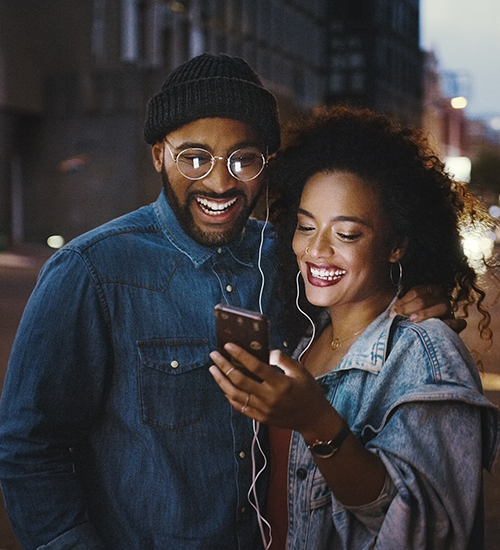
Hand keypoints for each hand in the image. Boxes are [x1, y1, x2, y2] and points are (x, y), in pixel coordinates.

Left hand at [209, 345, 334, 436]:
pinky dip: (230, 397)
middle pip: (240, 380)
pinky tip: (224, 386)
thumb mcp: (301, 371)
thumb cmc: (308, 391)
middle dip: (224, 366)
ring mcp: (264, 410)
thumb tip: (266, 352)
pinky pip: (241, 407)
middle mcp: (270, 397)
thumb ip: (283, 359)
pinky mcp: (261, 418)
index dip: (240, 355)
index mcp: (281, 383)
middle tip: (214, 355)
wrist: (314, 419)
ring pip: (236, 395)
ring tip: (213, 369)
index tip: (228, 345)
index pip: (255, 366)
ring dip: (222, 381)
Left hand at [391, 284, 465, 332]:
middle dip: (410, 307)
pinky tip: (438, 328)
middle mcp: (440, 299)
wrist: (424, 338)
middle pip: (426, 299)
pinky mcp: (457, 325)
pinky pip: (459, 323)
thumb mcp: (404, 310)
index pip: (416, 292)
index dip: (403, 301)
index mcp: (429, 291)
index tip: (393, 312)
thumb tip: (392, 311)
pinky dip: (451, 324)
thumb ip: (400, 306)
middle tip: (399, 316)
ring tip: (412, 320)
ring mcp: (450, 311)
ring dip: (426, 313)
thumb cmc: (409, 321)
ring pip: (442, 307)